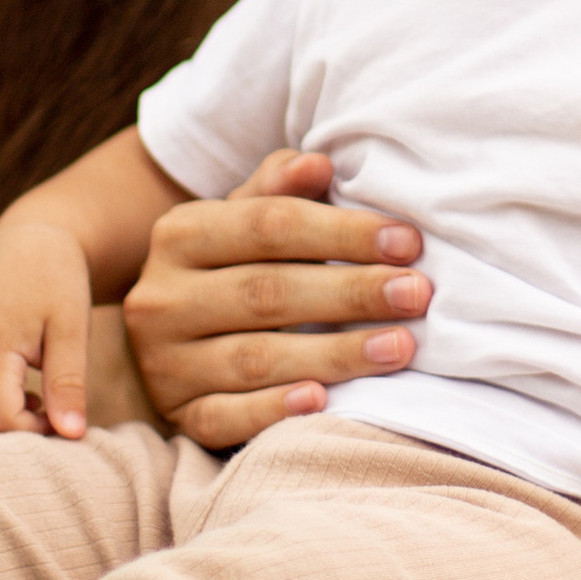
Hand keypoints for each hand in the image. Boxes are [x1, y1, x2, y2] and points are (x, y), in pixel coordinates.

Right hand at [0, 201, 97, 435]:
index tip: (64, 418)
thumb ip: (68, 384)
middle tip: (56, 418)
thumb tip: (72, 435)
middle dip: (14, 435)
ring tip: (38, 405)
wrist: (26, 240)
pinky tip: (18, 395)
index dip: (32, 433)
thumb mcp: (72, 329)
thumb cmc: (56, 280)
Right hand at [121, 150, 432, 450]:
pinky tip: (323, 401)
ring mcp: (165, 363)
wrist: (164, 345)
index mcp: (180, 234)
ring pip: (255, 358)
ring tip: (399, 347)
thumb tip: (319, 162)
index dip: (342, 233)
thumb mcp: (240, 222)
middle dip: (351, 292)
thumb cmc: (226, 271)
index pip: (268, 225)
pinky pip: (226, 417)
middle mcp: (162, 297)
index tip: (407, 242)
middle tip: (417, 293)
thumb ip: (277, 192)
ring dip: (334, 353)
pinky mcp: (178, 416)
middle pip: (267, 292)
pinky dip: (274, 410)